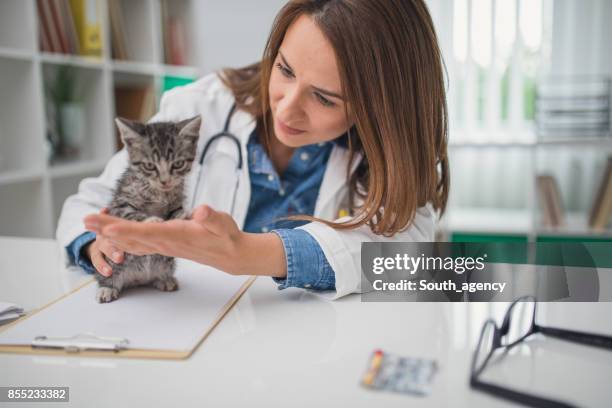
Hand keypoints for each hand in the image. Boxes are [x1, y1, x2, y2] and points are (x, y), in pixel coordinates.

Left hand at [83, 205, 245, 273]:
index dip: (127, 231)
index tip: (107, 229)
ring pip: (131, 241)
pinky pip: (136, 244)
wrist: (228, 255)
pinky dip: (121, 238)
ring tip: (90, 224)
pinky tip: (110, 235)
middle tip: (86, 220)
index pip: (148, 233)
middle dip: (107, 229)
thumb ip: (213, 218)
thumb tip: (202, 211)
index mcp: (176, 236)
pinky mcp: (163, 245)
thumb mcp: (224, 223)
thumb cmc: (225, 236)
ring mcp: (162, 246)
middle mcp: (165, 243)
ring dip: (109, 232)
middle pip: (132, 237)